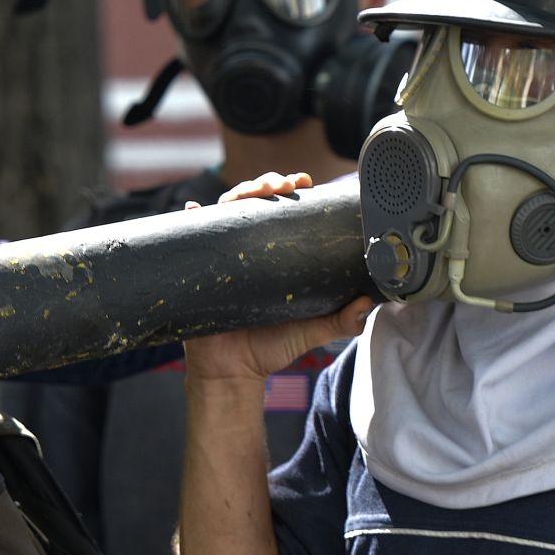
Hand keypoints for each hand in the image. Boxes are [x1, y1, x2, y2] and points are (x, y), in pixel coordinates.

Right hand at [182, 171, 373, 384]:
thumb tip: (366, 304)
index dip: (292, 190)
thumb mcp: (312, 331)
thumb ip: (340, 321)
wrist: (235, 373)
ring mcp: (221, 255)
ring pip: (225, 211)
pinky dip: (191, 220)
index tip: (305, 181)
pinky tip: (194, 209)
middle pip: (254, 202)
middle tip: (282, 184)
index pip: (283, 210)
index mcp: (275, 254)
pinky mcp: (199, 269)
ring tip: (255, 190)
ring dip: (239, 192)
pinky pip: (188, 238)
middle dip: (267, 183)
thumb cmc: (271, 347)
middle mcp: (248, 248)